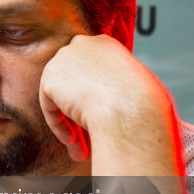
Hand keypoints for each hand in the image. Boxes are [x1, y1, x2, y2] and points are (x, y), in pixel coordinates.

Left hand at [39, 35, 173, 161]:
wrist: (130, 110)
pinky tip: (74, 142)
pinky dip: (60, 127)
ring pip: (61, 96)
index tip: (100, 117)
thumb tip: (109, 106)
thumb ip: (118, 91)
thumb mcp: (137, 90)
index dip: (92, 96)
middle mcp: (83, 44)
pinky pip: (50, 107)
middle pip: (73, 81)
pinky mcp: (50, 77)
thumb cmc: (143, 106)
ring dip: (71, 124)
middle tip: (88, 138)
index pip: (89, 68)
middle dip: (78, 110)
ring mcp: (64, 58)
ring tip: (82, 149)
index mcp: (106, 44)